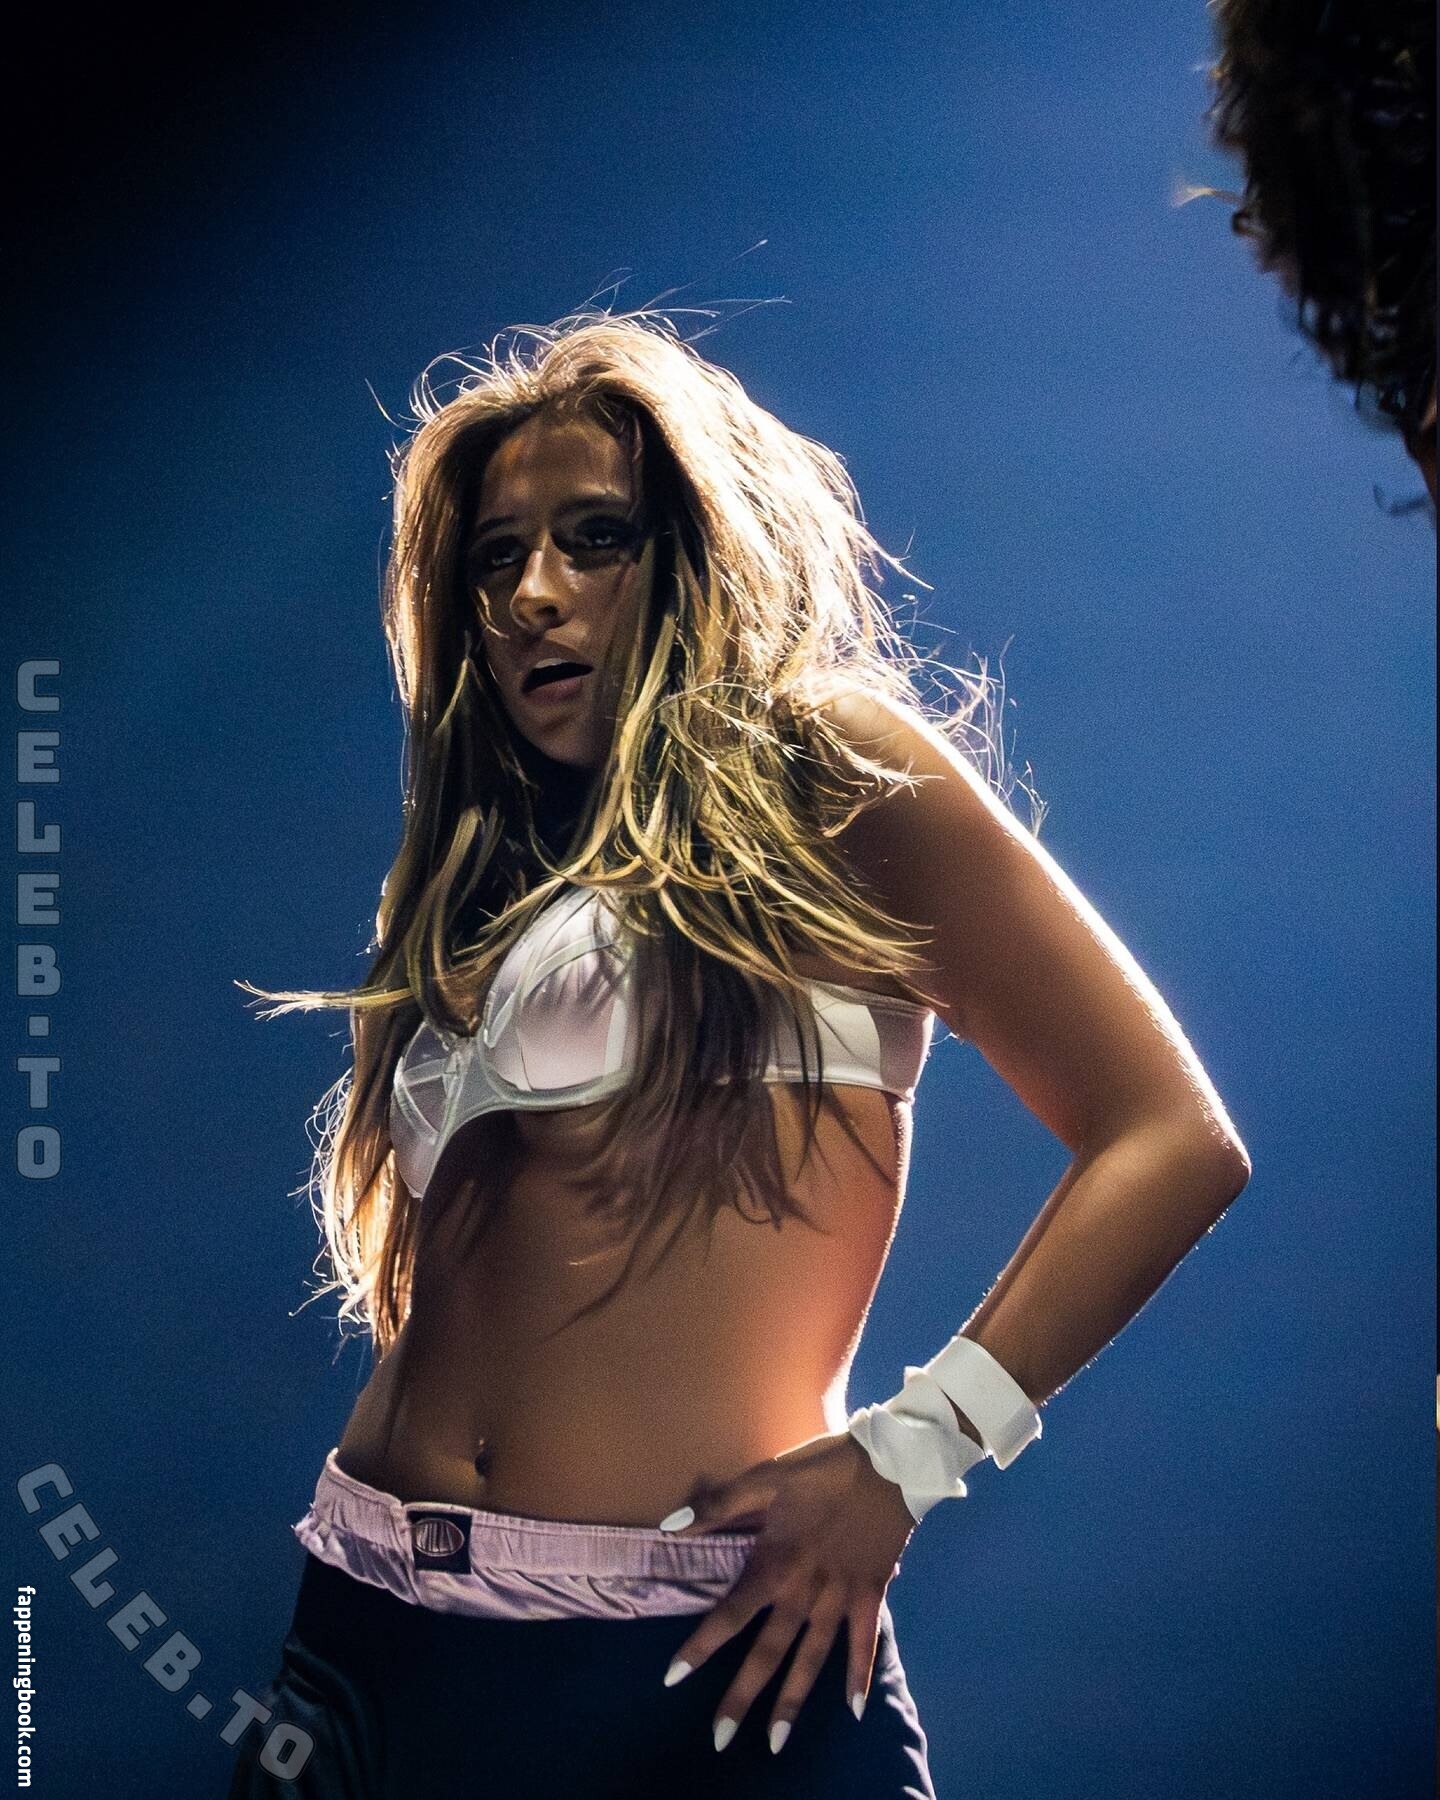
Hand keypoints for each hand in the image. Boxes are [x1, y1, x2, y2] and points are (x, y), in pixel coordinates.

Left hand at [657, 1431, 916, 1754]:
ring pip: (812, 1659)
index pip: (731, 1613)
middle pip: (769, 1652)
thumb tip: (669, 1526)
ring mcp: (841, 1597)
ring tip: (775, 1743)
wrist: (890, 1461)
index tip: (672, 1678)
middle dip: (743, 1695)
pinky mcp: (872, 1593)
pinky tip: (853, 1712)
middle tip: (720, 1739)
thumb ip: (719, 1503)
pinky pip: (865, 1642)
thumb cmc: (823, 1467)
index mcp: (776, 1561)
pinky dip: (859, 1676)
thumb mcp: (767, 1475)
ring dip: (793, 1701)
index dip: (700, 1645)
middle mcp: (805, 1590)